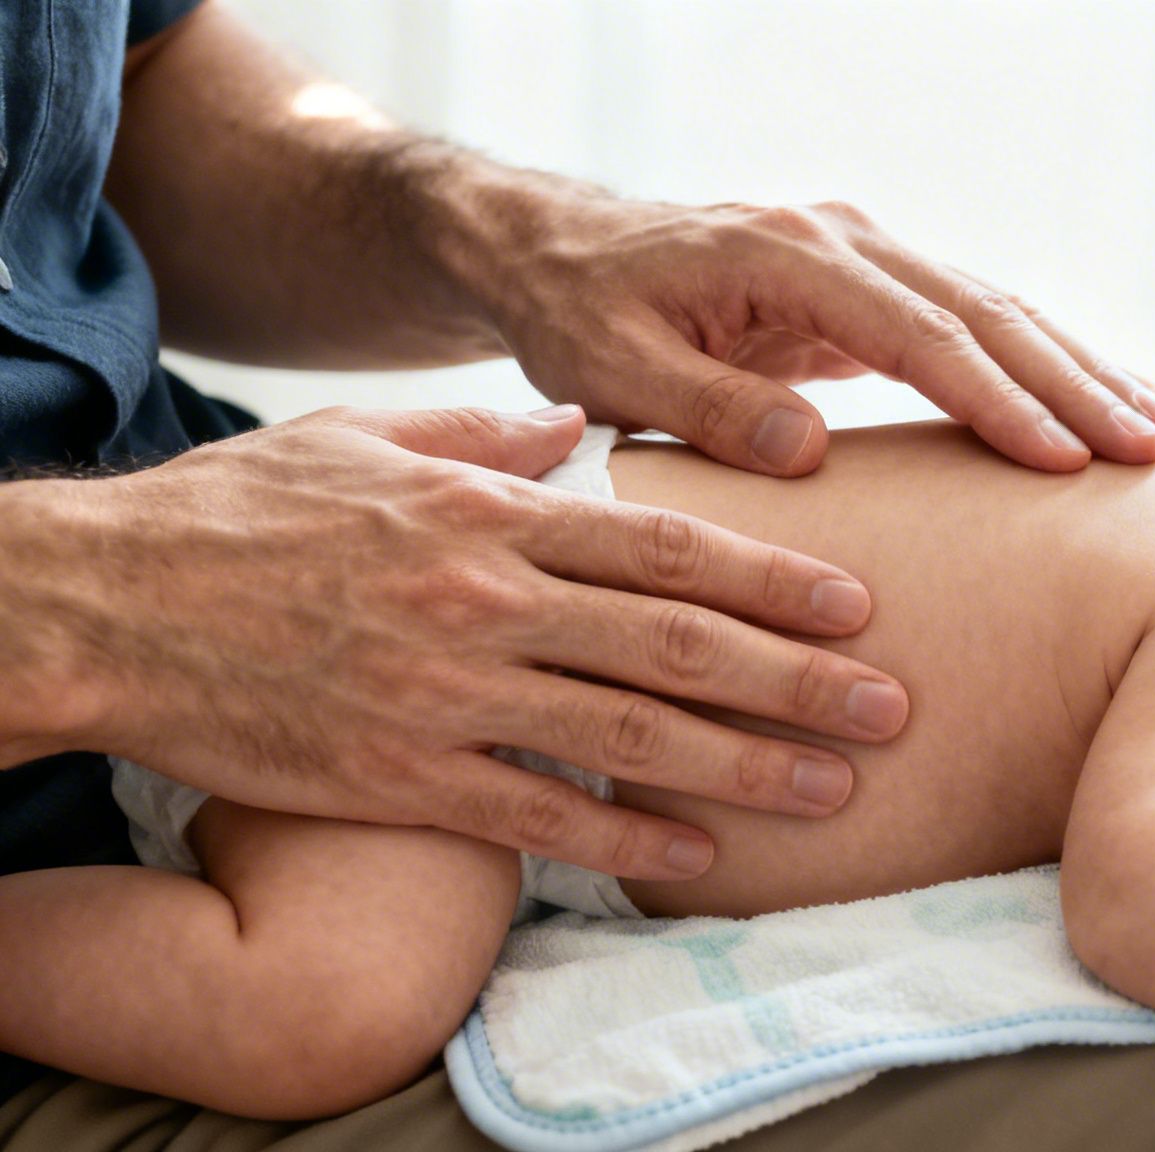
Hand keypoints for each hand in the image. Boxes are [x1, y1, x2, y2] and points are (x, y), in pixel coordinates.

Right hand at [11, 406, 908, 879]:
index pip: (669, 545)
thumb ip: (487, 435)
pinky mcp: (403, 774)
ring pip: (631, 735)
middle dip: (798, 679)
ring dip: (746, 766)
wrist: (103, 604)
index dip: (776, 577)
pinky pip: (538, 815)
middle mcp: (489, 601)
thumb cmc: (236, 516)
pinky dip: (625, 838)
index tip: (859, 601)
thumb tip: (579, 429)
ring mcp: (449, 692)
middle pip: (678, 643)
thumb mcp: (362, 443)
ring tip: (835, 787)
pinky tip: (699, 857)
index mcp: (492, 515)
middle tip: (893, 706)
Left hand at [478, 195, 1154, 474]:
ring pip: (997, 307)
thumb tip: (810, 450)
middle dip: (1072, 382)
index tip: (1060, 459)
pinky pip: (975, 322)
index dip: (994, 398)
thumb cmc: (580, 313)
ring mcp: (865, 253)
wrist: (559, 252)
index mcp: (787, 253)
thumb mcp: (614, 368)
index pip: (917, 331)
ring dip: (1078, 368)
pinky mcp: (871, 283)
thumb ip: (706, 407)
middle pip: (984, 309)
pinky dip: (1041, 361)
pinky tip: (1097, 394)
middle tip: (1150, 449)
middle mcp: (844, 238)